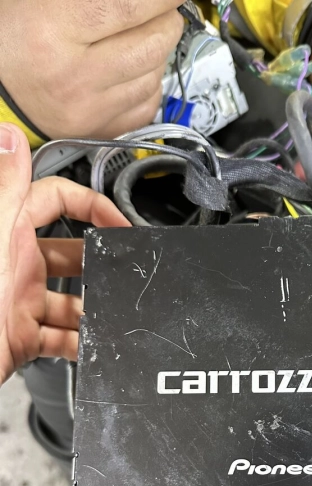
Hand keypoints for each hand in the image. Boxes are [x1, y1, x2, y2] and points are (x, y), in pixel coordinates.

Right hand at [0, 0, 183, 138]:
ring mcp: (88, 110)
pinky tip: (129, 68)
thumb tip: (147, 0)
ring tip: (135, 37)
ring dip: (156, 51)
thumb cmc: (14, 34)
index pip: (129, 6)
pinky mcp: (99, 131)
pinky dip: (148, 82)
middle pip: (151, 44)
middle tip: (159, 9)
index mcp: (50, 29)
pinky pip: (147, 105)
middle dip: (165, 20)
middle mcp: (72, 76)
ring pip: (154, 76)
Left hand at [0, 124, 129, 385]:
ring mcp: (19, 301)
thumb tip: (11, 136)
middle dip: (99, 265)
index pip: (55, 198)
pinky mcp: (22, 335)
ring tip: (107, 318)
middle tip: (121, 275)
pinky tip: (90, 346)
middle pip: (70, 253)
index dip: (91, 204)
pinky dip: (79, 342)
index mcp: (8, 232)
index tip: (120, 223)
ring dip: (91, 310)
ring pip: (70, 300)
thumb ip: (5, 190)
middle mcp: (15, 264)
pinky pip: (60, 337)